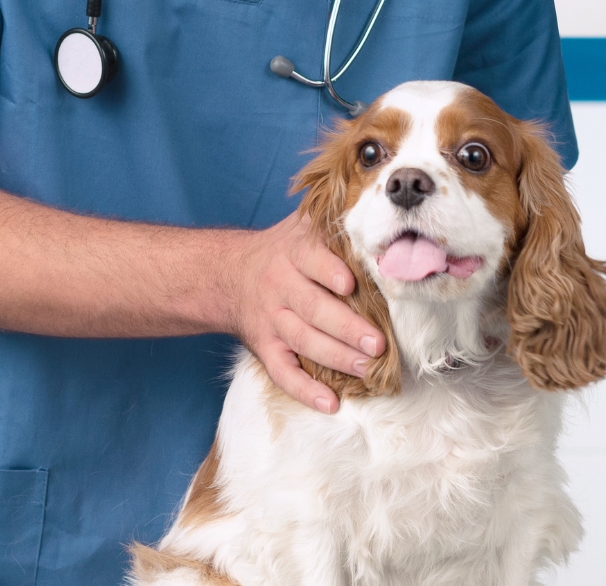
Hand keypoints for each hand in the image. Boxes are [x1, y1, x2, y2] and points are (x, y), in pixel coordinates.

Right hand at [226, 214, 385, 413]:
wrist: (227, 274)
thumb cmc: (282, 250)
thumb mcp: (301, 226)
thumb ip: (332, 218)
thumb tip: (378, 202)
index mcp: (292, 254)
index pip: (311, 261)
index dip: (330, 273)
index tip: (351, 286)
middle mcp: (279, 286)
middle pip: (313, 309)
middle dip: (346, 328)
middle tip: (378, 344)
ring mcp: (270, 319)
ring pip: (302, 342)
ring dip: (336, 358)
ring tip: (367, 369)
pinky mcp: (264, 346)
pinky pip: (282, 372)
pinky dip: (304, 390)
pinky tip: (329, 403)